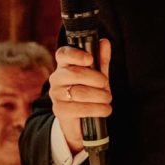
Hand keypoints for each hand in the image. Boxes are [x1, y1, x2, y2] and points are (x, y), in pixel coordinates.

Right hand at [49, 38, 111, 153]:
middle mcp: (57, 78)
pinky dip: (97, 109)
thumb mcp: (97, 76)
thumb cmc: (89, 94)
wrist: (81, 122)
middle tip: (106, 85)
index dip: (76, 54)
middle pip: (74, 73)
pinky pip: (80, 108)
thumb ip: (101, 60)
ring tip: (107, 99)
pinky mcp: (60, 111)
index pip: (63, 54)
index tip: (90, 59)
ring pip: (79, 91)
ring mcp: (56, 95)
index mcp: (64, 66)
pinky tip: (105, 109)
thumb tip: (104, 42)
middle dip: (96, 79)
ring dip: (99, 96)